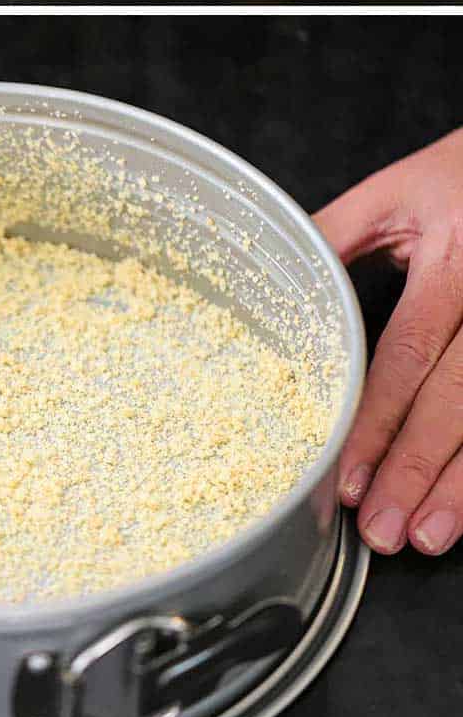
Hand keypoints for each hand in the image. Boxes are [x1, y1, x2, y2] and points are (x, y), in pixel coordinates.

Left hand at [315, 129, 462, 557]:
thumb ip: (334, 236)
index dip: (375, 419)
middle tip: (382, 530)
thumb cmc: (455, 179)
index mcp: (450, 261)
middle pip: (455, 400)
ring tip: (425, 537)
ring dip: (461, 485)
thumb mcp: (392, 194)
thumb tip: (271, 279)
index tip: (348, 475)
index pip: (405, 353)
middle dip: (415, 470)